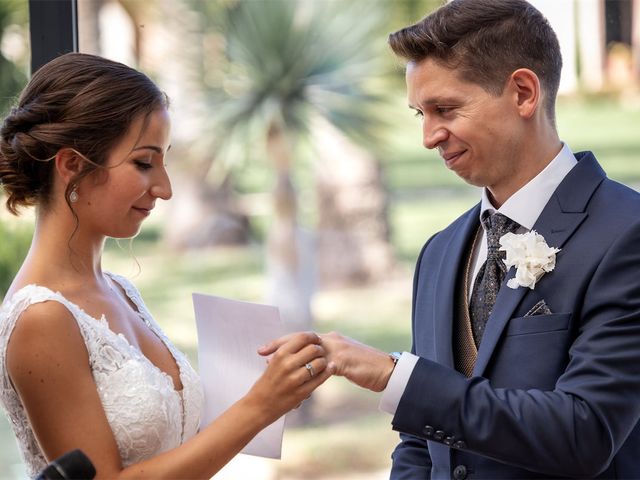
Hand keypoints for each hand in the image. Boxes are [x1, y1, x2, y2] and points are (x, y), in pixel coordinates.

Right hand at [249, 332, 333, 423]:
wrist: (259, 405)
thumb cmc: (268, 381)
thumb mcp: (274, 361)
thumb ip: (289, 350)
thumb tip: (308, 338)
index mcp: (280, 354)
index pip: (303, 337)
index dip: (313, 337)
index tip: (316, 339)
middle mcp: (287, 364)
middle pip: (313, 349)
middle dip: (320, 349)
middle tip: (321, 351)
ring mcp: (295, 379)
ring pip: (319, 363)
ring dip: (324, 361)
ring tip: (322, 361)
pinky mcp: (301, 392)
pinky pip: (320, 378)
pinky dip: (328, 371)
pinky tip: (331, 367)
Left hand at [260, 331, 394, 391]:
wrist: (385, 370)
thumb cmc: (363, 368)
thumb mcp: (341, 361)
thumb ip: (325, 360)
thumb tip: (309, 364)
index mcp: (329, 339)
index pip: (301, 337)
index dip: (283, 342)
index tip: (264, 349)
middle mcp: (331, 340)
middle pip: (301, 339)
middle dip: (280, 345)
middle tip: (262, 353)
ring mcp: (338, 348)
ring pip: (308, 349)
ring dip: (291, 357)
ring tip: (274, 363)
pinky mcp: (345, 360)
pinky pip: (324, 365)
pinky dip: (310, 370)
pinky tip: (298, 375)